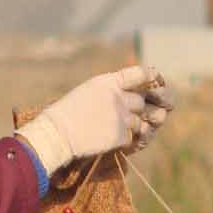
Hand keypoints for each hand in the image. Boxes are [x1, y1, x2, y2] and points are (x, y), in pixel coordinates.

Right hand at [17, 65, 173, 173]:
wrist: (57, 134)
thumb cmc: (67, 112)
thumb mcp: (88, 91)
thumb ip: (110, 90)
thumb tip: (129, 93)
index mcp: (108, 82)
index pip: (139, 74)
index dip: (149, 76)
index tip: (154, 78)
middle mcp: (118, 98)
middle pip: (140, 101)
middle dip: (135, 109)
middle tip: (120, 115)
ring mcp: (122, 117)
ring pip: (139, 121)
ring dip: (130, 125)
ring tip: (109, 128)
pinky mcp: (122, 136)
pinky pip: (132, 137)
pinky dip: (123, 139)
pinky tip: (107, 139)